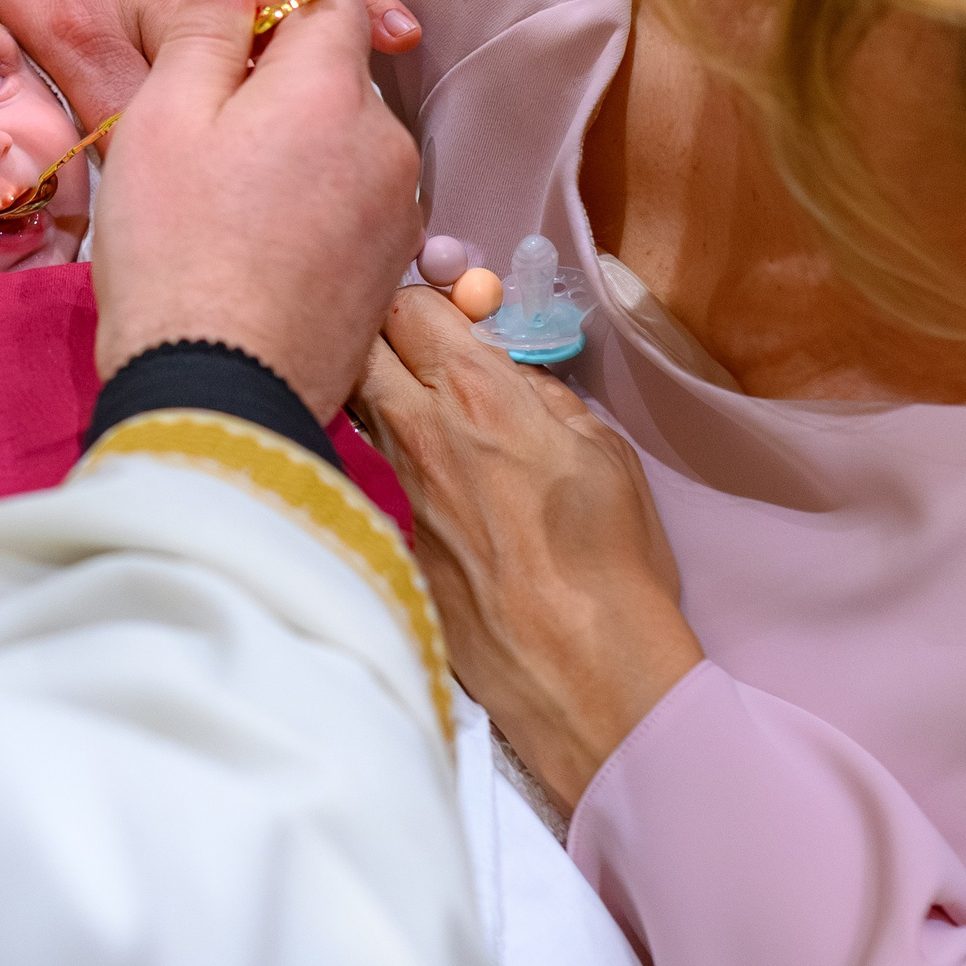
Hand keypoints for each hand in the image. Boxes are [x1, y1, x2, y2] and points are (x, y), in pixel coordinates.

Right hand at [89, 0, 420, 415]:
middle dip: (282, 88)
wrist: (218, 389)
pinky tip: (257, 249)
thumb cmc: (176, 248)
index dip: (276, 5)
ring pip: (348, 147)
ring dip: (299, 152)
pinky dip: (315, 211)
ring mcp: (398, 213)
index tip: (220, 44)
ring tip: (225, 203)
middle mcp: (386, 142)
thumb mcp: (164, 117)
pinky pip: (355, 210)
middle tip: (202, 137)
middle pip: (340, 80)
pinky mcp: (391, 274)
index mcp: (332, 89)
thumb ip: (204, 27)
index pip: (334, 0)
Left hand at [358, 288, 704, 810]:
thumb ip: (544, 397)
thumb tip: (509, 380)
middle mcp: (415, 430)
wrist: (578, 665)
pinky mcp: (385, 534)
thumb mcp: (602, 449)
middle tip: (416, 351)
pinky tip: (430, 484)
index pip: (407, 305)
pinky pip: (371, 472)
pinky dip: (390, 461)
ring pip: (356, 407)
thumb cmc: (608, 556)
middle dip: (380, 333)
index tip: (445, 315)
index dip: (422, 300)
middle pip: (360, 344)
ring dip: (379, 395)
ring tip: (424, 414)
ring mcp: (391, 486)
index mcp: (475, 394)